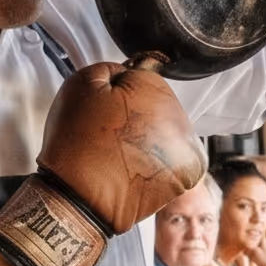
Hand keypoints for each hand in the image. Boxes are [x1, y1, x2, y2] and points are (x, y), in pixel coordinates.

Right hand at [0, 62, 204, 265]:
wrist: (79, 199)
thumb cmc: (77, 144)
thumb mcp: (81, 84)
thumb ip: (112, 67)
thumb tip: (129, 70)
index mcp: (156, 89)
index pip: (143, 79)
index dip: (120, 94)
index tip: (107, 111)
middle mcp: (180, 115)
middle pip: (160, 106)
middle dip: (140, 117)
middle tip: (111, 136)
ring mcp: (188, 146)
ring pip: (168, 132)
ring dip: (152, 140)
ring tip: (122, 155)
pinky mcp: (188, 175)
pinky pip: (175, 159)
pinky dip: (160, 164)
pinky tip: (137, 169)